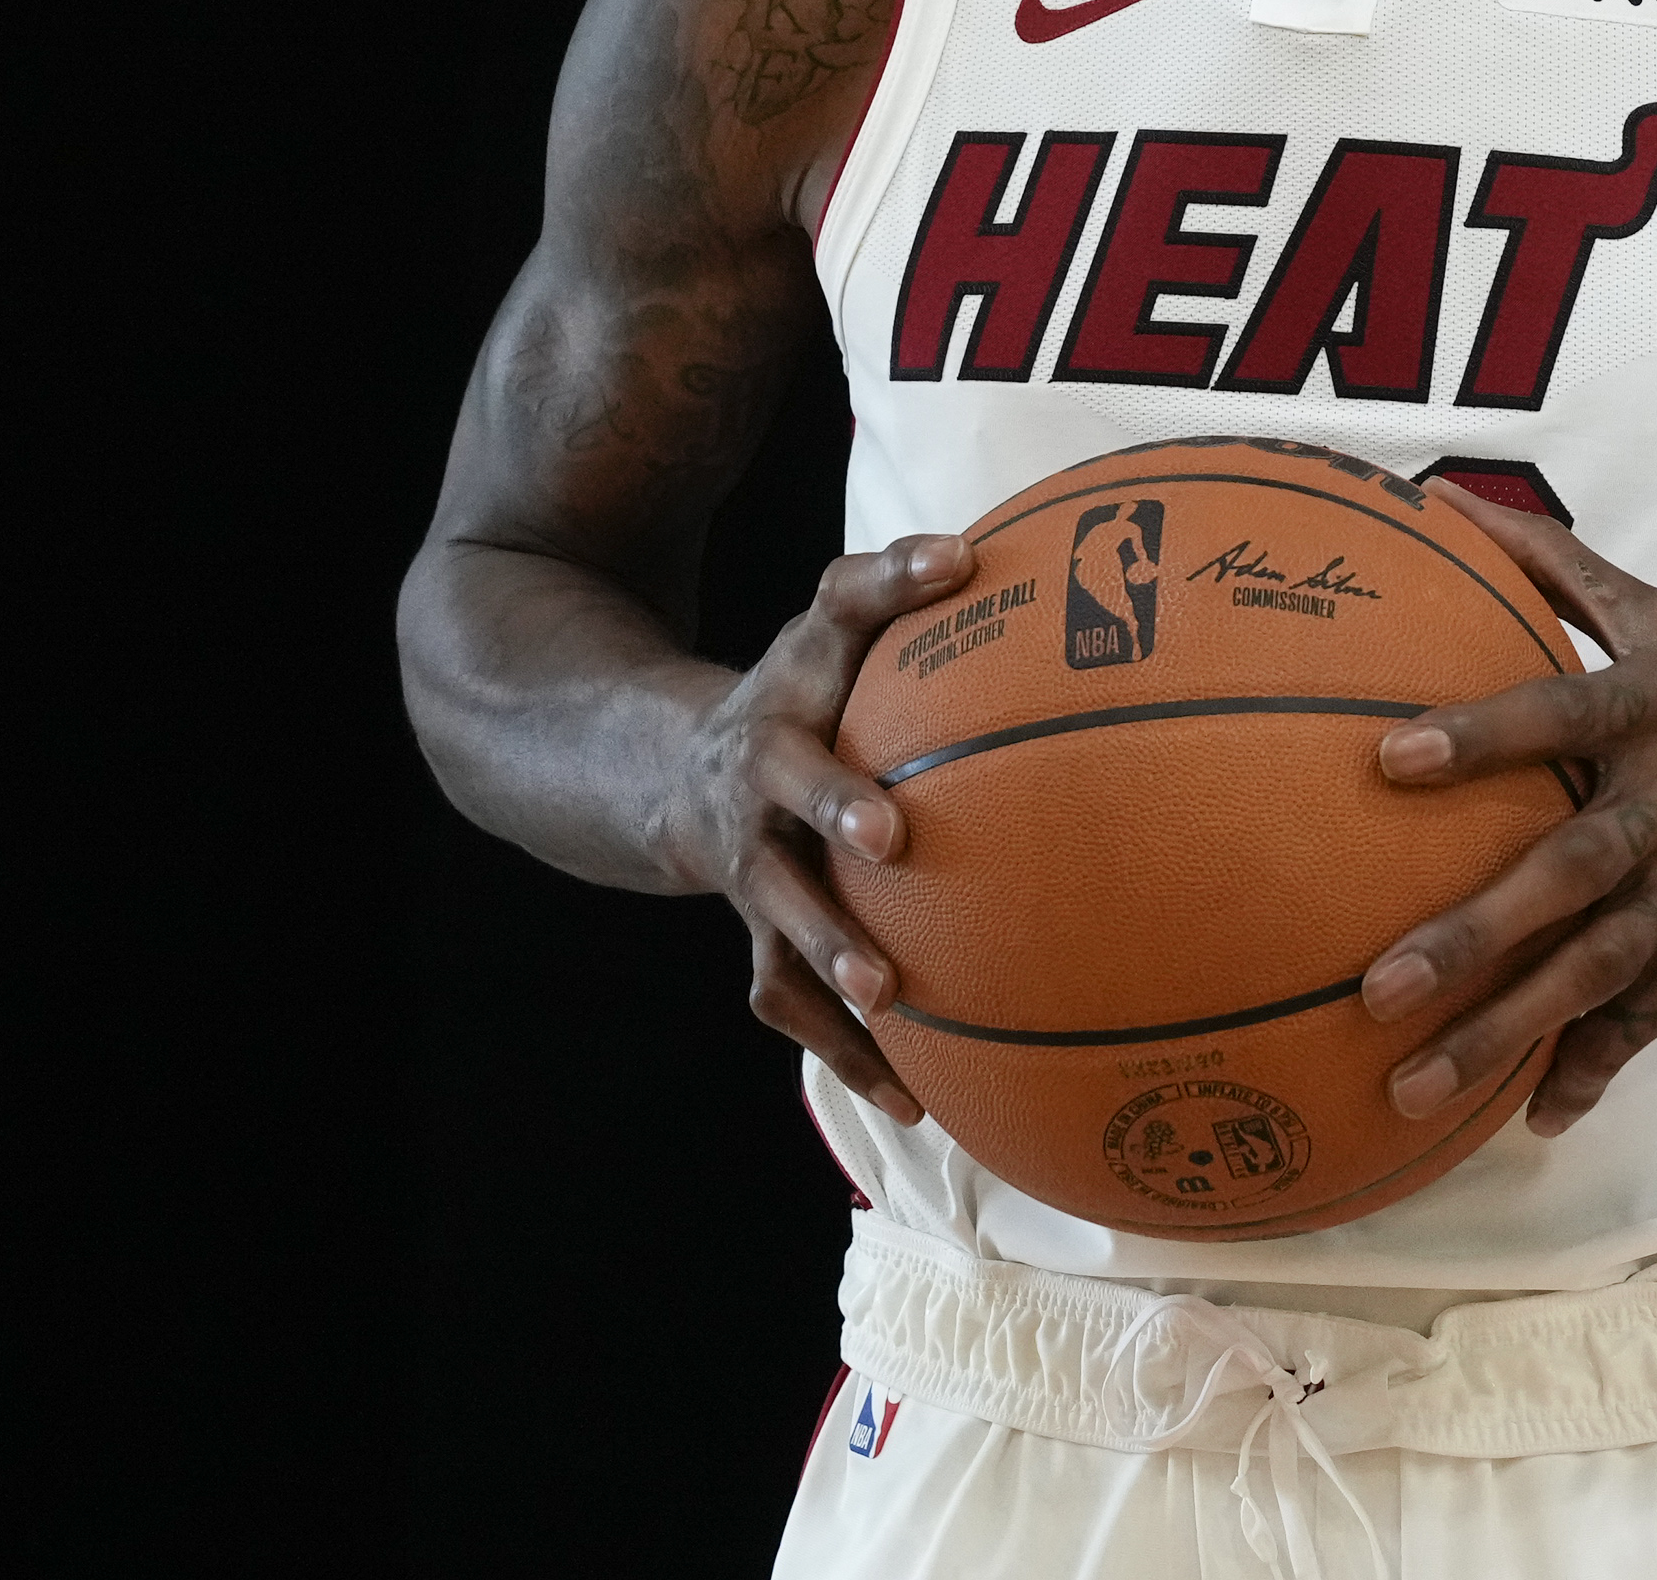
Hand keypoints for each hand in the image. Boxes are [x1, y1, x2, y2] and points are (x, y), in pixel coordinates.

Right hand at [671, 531, 965, 1125]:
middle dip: (829, 885)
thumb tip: (970, 552)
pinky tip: (916, 1104)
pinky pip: (797, 1008)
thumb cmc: (799, 686)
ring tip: (895, 1015)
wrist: (687, 773)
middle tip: (888, 875)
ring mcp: (755, 888)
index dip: (837, 788)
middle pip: (781, 864)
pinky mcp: (763, 944)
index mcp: (777, 740)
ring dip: (832, 982)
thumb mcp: (825, 625)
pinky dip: (850, 1057)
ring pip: (781, 947)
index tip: (893, 825)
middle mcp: (756, 818)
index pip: (802, 748)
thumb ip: (887, 583)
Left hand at [1360, 491, 1656, 1135]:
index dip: (1480, 737)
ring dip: (1502, 1033)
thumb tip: (1439, 498)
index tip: (1389, 761)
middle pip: (1569, 873)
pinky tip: (1530, 1120)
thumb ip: (1556, 566)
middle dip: (1473, 935)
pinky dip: (1592, 1069)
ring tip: (1411, 1086)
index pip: (1560, 717)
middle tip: (1374, 987)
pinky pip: (1647, 1022)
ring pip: (1595, 971)